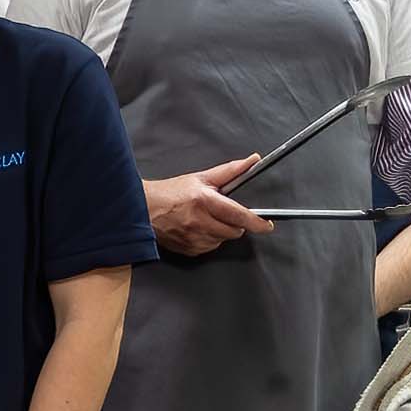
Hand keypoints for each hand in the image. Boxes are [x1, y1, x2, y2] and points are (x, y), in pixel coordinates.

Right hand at [142, 153, 274, 255]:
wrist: (143, 208)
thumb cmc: (170, 192)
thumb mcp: (201, 178)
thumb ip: (230, 171)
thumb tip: (252, 161)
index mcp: (204, 201)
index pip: (239, 215)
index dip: (257, 222)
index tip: (267, 225)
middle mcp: (199, 221)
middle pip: (234, 231)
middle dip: (234, 224)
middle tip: (221, 213)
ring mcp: (193, 238)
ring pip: (222, 241)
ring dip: (220, 232)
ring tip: (205, 220)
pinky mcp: (188, 249)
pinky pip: (209, 248)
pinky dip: (208, 240)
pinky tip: (196, 229)